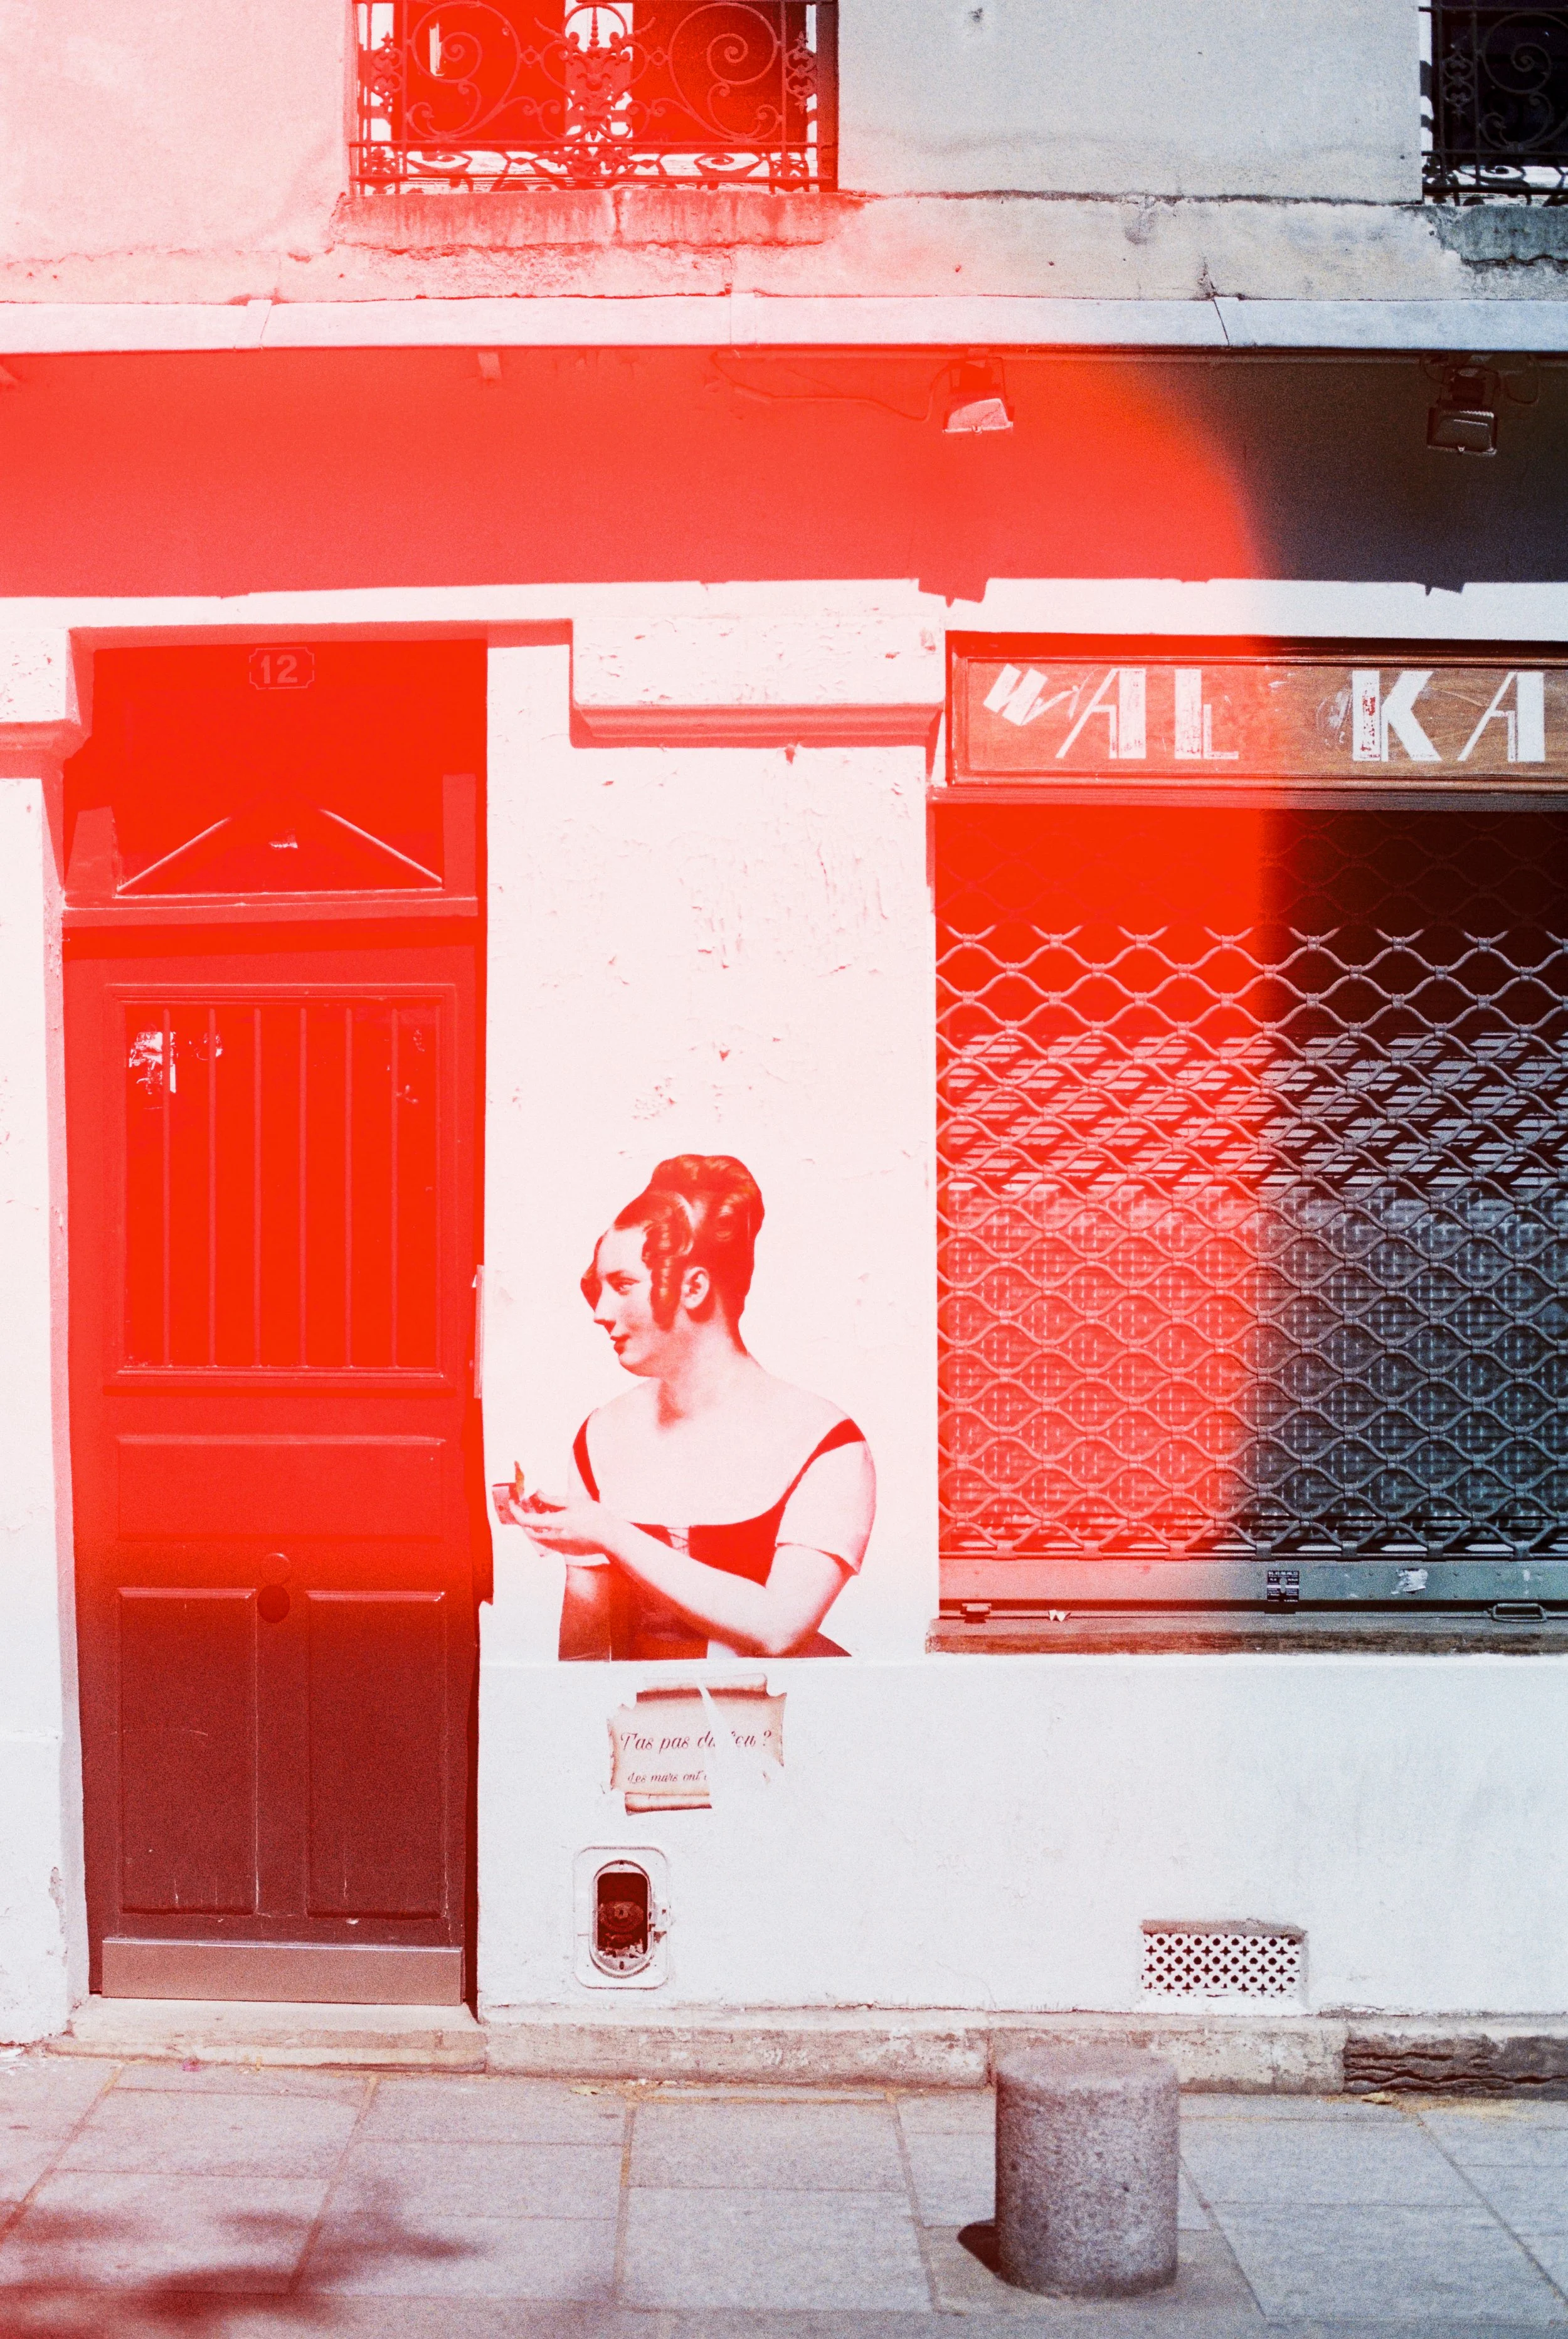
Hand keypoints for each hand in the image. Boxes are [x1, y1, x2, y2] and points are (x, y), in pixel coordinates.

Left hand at [506, 1490, 620, 1561]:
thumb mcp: (573, 1502)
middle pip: (529, 1531)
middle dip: (523, 1519)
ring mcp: (559, 1546)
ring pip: (538, 1537)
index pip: (527, 1520)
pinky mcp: (564, 1550)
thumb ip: (552, 1500)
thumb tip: (536, 1494)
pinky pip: (548, 1541)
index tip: (513, 1502)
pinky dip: (544, 1530)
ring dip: (534, 1525)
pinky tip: (552, 1521)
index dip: (516, 1511)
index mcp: (556, 1524)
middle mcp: (554, 1538)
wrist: (609, 1536)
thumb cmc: (595, 1517)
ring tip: (540, 1511)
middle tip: (524, 1506)